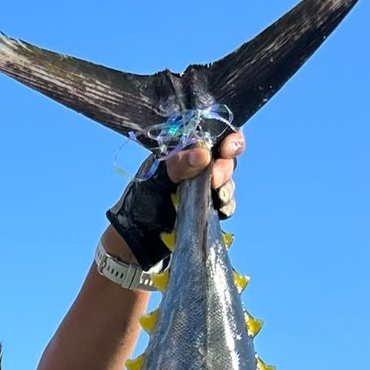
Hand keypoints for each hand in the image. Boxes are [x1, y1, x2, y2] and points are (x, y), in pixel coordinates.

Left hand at [106, 126, 245, 265]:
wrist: (139, 236)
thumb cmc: (142, 199)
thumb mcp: (156, 178)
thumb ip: (178, 164)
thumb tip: (203, 154)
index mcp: (187, 148)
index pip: (216, 132)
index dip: (230, 136)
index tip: (227, 148)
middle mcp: (200, 164)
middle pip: (227, 157)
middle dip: (225, 166)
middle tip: (214, 178)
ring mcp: (206, 186)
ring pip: (228, 181)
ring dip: (226, 187)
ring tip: (214, 195)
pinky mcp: (210, 208)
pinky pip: (227, 204)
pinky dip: (225, 206)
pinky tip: (217, 208)